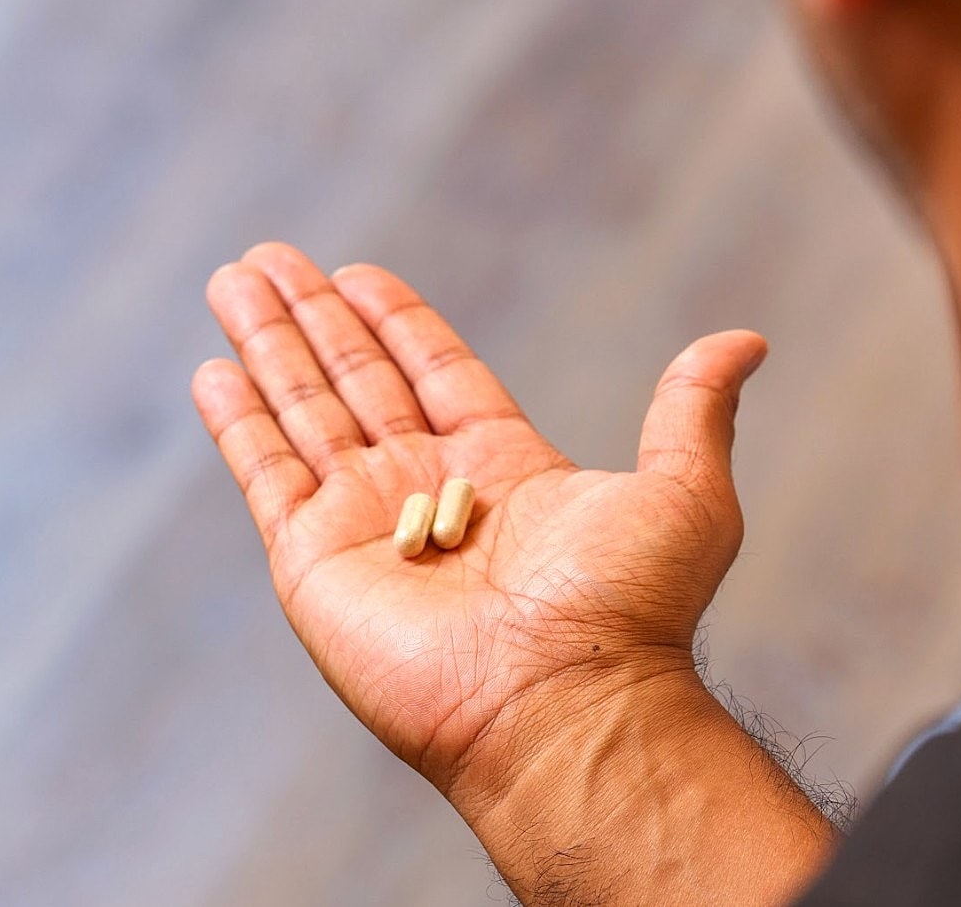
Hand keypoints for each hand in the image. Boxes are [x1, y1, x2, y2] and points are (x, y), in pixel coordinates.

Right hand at [192, 243, 767, 797]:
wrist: (564, 706)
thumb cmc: (630, 610)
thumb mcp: (683, 490)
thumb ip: (693, 407)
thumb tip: (746, 340)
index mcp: (502, 468)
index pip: (434, 370)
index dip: (395, 320)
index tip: (354, 270)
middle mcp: (426, 490)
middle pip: (355, 378)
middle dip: (311, 315)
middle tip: (269, 254)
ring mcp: (365, 524)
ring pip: (303, 409)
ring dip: (266, 344)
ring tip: (231, 279)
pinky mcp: (314, 561)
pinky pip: (265, 473)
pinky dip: (237, 421)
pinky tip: (214, 369)